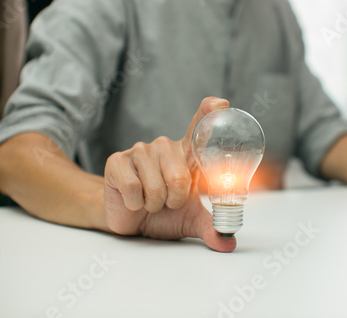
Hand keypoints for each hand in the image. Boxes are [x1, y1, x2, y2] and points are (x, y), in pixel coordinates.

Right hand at [103, 97, 235, 251]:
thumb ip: (210, 227)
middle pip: (180, 177)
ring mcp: (140, 151)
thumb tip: (229, 243)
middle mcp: (164, 147)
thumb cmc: (162, 213)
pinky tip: (132, 199)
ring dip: (154, 204)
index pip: (198, 128)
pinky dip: (134, 203)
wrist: (128, 219)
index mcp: (186, 155)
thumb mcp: (189, 220)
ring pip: (157, 186)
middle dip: (174, 200)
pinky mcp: (117, 160)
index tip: (221, 103)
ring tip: (149, 201)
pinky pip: (132, 187)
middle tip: (166, 201)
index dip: (208, 113)